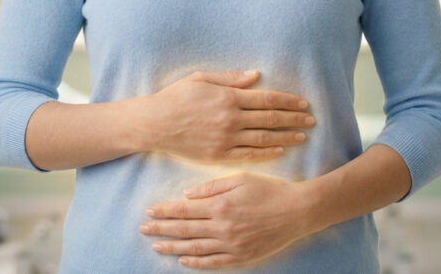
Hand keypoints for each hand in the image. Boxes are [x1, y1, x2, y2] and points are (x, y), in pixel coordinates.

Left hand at [139, 172, 318, 268]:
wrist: (297, 211)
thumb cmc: (269, 190)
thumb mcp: (240, 178)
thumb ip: (211, 187)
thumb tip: (187, 195)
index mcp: (221, 205)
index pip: (184, 210)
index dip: (164, 212)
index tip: (149, 211)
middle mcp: (223, 227)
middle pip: (184, 230)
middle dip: (161, 229)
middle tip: (143, 229)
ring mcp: (232, 244)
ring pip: (195, 248)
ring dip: (173, 247)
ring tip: (156, 246)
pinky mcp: (242, 256)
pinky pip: (214, 262)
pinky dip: (197, 263)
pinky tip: (184, 261)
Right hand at [141, 70, 314, 162]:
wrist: (154, 124)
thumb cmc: (176, 97)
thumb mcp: (201, 79)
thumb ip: (231, 78)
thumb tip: (256, 75)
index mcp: (228, 97)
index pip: (267, 99)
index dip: (288, 101)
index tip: (303, 103)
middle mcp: (230, 118)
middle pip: (271, 119)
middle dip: (294, 118)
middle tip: (311, 119)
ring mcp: (225, 138)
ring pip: (264, 138)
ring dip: (287, 136)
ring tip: (303, 136)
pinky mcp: (218, 154)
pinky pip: (249, 154)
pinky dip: (267, 152)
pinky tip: (280, 149)